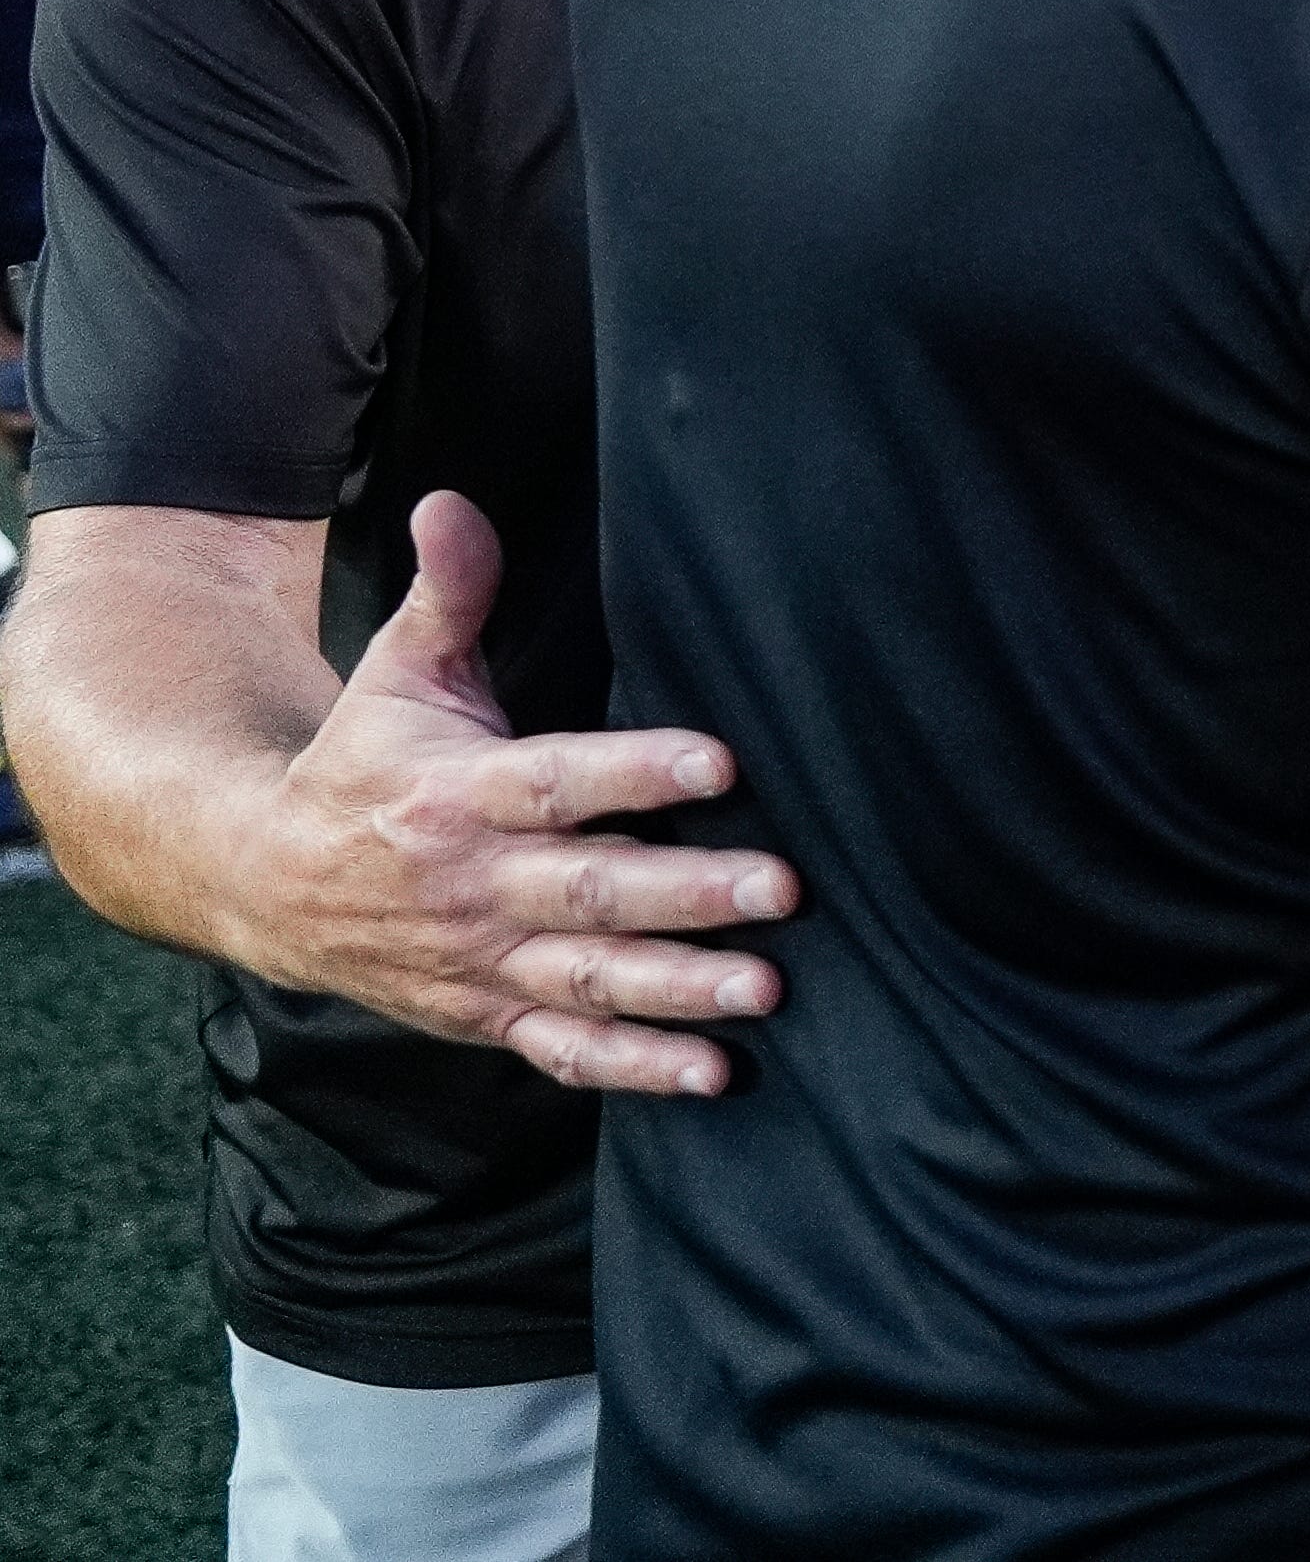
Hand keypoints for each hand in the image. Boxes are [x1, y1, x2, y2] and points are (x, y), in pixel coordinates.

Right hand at [257, 492, 799, 1095]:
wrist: (262, 880)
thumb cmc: (362, 762)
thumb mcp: (396, 671)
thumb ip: (446, 592)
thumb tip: (452, 500)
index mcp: (455, 793)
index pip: (556, 781)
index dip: (636, 770)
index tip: (720, 761)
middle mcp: (469, 884)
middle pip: (588, 890)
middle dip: (685, 893)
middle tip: (780, 889)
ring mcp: (476, 959)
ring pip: (586, 980)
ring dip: (677, 990)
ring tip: (765, 990)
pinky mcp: (482, 1015)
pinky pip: (561, 1052)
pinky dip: (632, 1069)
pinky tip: (712, 1075)